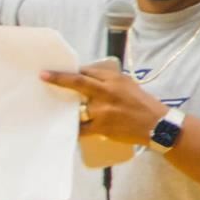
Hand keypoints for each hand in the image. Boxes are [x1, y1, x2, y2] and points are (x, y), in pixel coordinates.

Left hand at [40, 61, 167, 146]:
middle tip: (43, 76)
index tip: (55, 71)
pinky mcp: (101, 127)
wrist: (156, 125)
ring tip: (53, 108)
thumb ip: (106, 81)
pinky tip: (63, 128)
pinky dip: (72, 129)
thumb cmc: (140, 103)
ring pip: (77, 108)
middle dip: (59, 79)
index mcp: (114, 79)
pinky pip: (80, 128)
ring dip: (65, 109)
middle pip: (78, 83)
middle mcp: (107, 92)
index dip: (70, 72)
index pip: (87, 72)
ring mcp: (103, 110)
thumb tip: (84, 77)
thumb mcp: (127, 84)